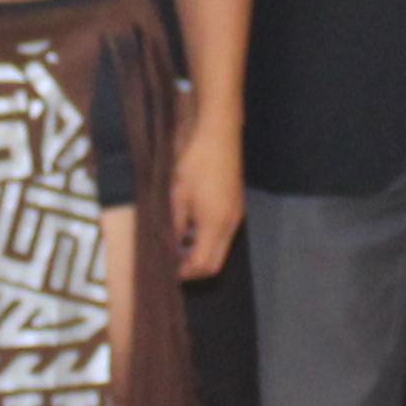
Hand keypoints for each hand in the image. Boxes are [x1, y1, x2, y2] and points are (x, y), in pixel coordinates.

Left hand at [165, 117, 243, 282]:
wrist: (218, 132)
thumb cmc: (193, 162)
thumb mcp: (176, 195)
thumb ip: (175, 224)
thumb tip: (172, 246)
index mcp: (216, 224)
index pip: (204, 264)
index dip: (186, 273)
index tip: (168, 272)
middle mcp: (231, 224)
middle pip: (216, 261)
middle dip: (195, 268)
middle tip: (173, 265)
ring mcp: (237, 214)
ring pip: (222, 247)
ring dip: (202, 252)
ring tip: (179, 246)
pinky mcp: (237, 204)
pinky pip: (225, 233)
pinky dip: (209, 238)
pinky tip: (191, 227)